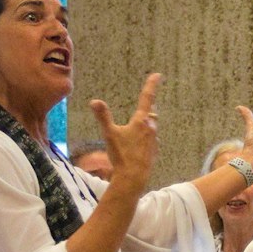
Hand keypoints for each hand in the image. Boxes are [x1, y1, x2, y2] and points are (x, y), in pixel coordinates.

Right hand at [87, 73, 161, 188]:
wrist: (134, 177)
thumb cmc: (122, 155)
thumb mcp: (109, 134)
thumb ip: (103, 117)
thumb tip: (94, 101)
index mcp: (141, 121)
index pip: (147, 98)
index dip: (152, 85)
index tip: (158, 75)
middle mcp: (151, 129)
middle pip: (151, 113)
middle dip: (149, 106)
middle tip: (149, 100)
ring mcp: (154, 141)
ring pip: (152, 127)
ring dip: (147, 123)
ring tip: (142, 122)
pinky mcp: (153, 152)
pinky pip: (150, 140)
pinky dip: (145, 138)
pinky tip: (139, 144)